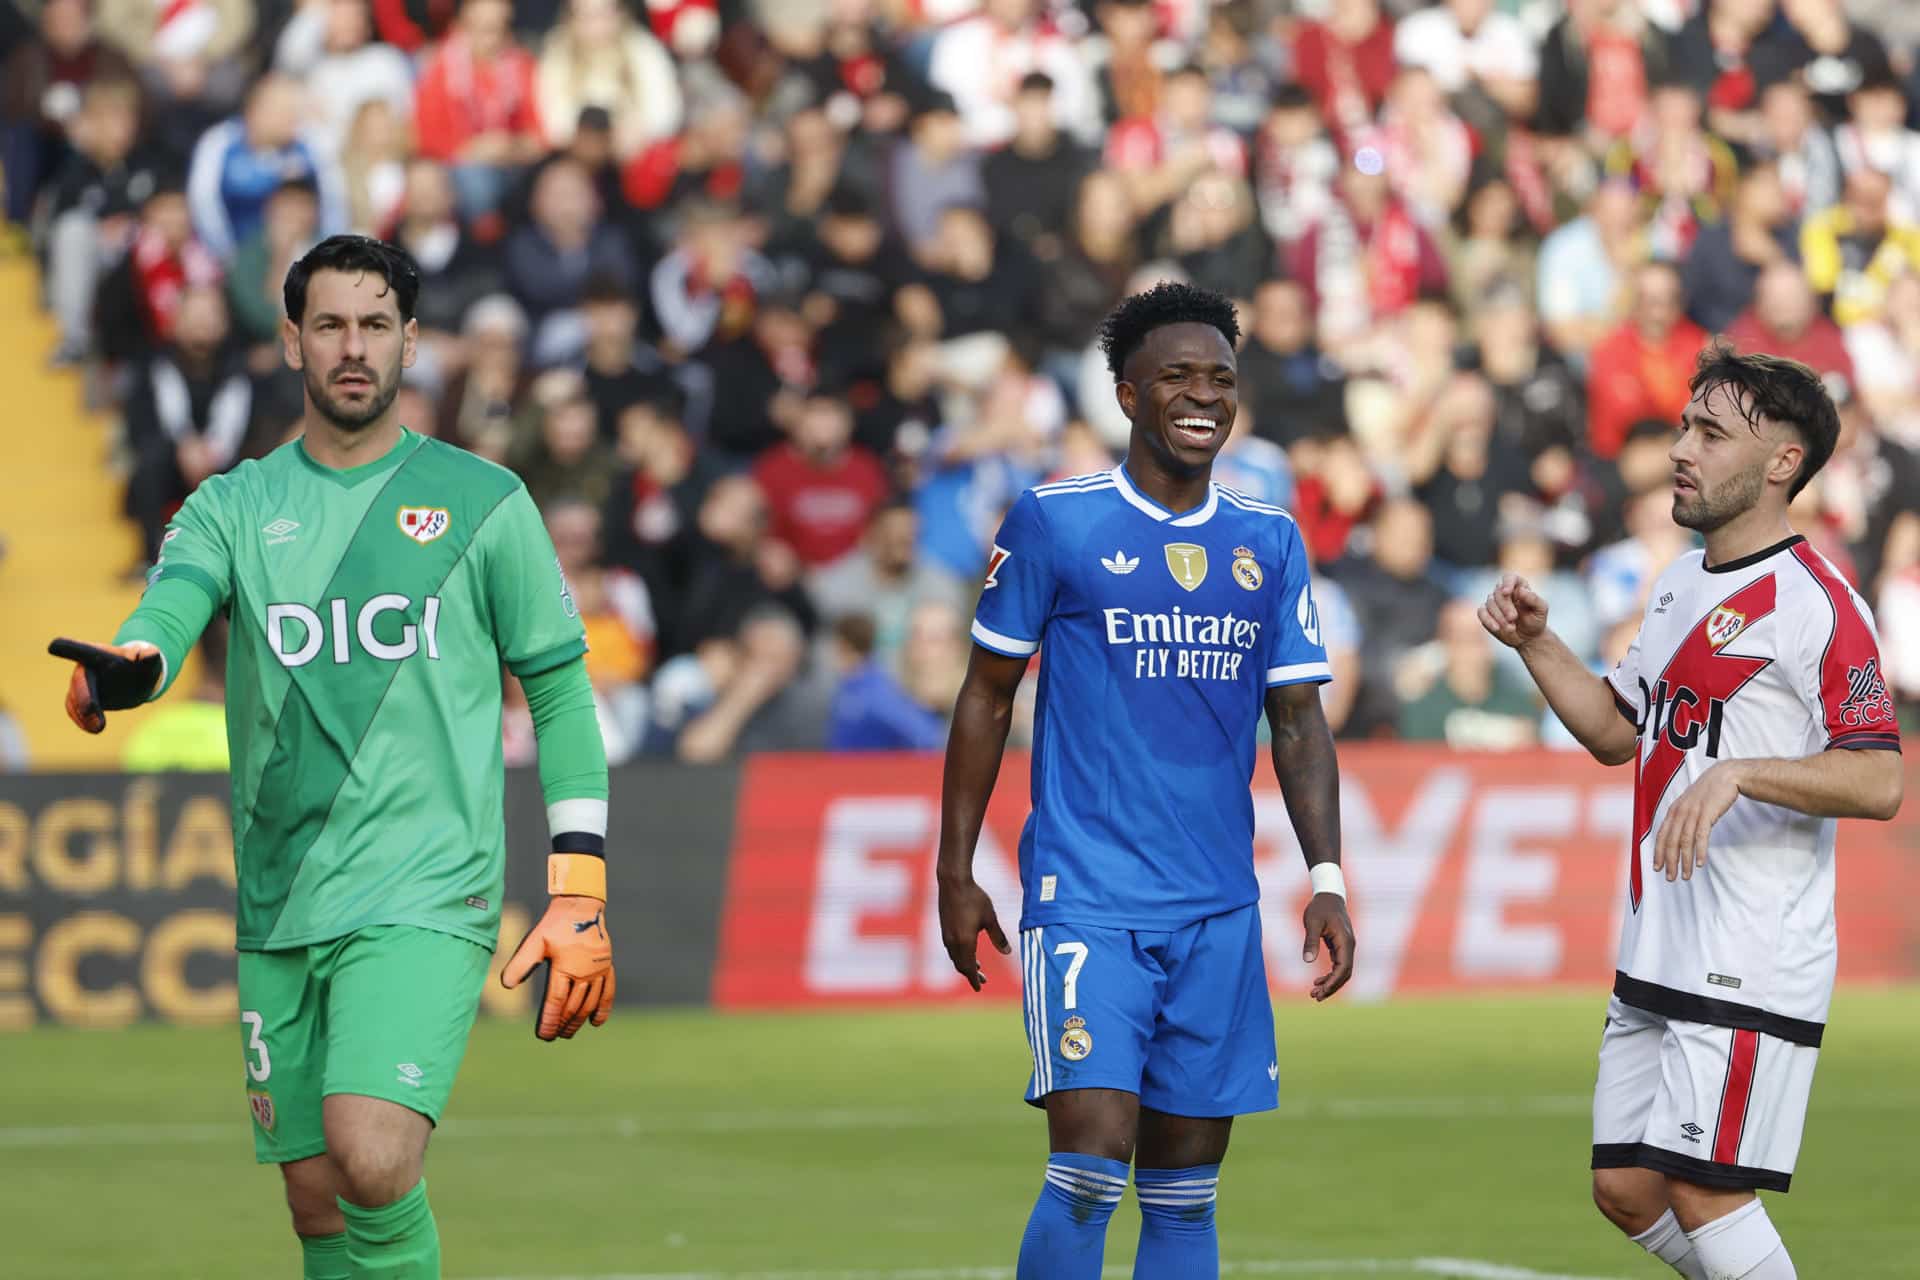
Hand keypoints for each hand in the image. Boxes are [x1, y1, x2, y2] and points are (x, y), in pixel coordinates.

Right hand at [48, 638, 162, 732]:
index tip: (53, 646)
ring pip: (74, 700)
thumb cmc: (141, 665)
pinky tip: (93, 728)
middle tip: (91, 711)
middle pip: (79, 681)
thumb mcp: (149, 660)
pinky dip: (82, 721)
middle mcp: (84, 669)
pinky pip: (75, 711)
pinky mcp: (79, 701)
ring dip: (83, 715)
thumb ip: (150, 657)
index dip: (68, 648)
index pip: (82, 650)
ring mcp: (79, 686)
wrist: (135, 680)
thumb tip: (150, 655)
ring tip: (98, 727)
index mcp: (98, 655)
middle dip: (83, 697)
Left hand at [501, 894, 614, 1039]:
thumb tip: (506, 985)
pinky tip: (596, 1023)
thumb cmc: (555, 924)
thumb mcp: (534, 942)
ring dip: (579, 1021)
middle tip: (554, 1036)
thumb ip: (520, 964)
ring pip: (589, 1003)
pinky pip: (608, 992)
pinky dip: (603, 1009)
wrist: (581, 906)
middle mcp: (584, 973)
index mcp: (565, 968)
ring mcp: (598, 971)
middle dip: (562, 1025)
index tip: (544, 1036)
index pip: (556, 1003)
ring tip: (569, 1032)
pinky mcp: (607, 967)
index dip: (549, 1022)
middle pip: (573, 1007)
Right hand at [938, 874, 1009, 991]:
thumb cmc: (974, 898)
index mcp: (965, 942)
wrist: (953, 882)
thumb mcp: (990, 918)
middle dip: (971, 974)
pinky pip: (951, 949)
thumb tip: (1008, 952)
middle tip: (983, 980)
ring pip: (955, 957)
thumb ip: (998, 937)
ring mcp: (946, 935)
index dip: (974, 979)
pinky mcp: (944, 927)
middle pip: (961, 965)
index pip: (969, 968)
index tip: (979, 988)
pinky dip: (959, 955)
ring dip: (965, 964)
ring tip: (977, 966)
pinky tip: (967, 949)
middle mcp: (953, 941)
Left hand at [1302, 892, 1354, 1001]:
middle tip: (1315, 996)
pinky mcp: (1340, 947)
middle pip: (1345, 974)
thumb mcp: (1312, 923)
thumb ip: (1310, 941)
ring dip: (1331, 984)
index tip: (1320, 992)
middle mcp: (1349, 946)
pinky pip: (1338, 966)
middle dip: (1331, 987)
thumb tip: (1307, 961)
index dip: (1333, 982)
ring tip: (1314, 993)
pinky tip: (1318, 981)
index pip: (1343, 968)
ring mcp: (1346, 947)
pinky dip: (1330, 975)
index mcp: (1345, 942)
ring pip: (1342, 972)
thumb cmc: (1319, 908)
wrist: (1328, 895)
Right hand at [1478, 572, 1548, 649]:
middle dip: (1505, 606)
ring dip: (1499, 616)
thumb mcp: (1541, 610)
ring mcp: (1494, 603)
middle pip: (1498, 592)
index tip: (1506, 592)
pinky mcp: (1486, 614)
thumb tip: (1521, 590)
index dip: (1507, 583)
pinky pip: (1481, 613)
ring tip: (1511, 628)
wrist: (1528, 637)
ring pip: (1490, 603)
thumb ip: (1534, 599)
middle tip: (1513, 618)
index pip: (1509, 577)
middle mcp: (1504, 592)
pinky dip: (1488, 620)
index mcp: (1518, 586)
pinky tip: (1497, 628)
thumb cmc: (1536, 620)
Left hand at [1654, 761, 1744, 882]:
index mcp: (1674, 810)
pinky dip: (1699, 851)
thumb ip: (1683, 818)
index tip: (1657, 868)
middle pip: (1671, 842)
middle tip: (1670, 878)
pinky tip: (1699, 863)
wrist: (1726, 776)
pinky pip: (1701, 836)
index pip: (1662, 836)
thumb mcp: (1691, 804)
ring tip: (1685, 875)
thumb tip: (1677, 835)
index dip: (1658, 853)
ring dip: (1684, 861)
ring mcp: (1693, 813)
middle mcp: (1680, 812)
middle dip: (1669, 862)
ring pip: (1684, 842)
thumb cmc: (1709, 792)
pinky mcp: (1707, 814)